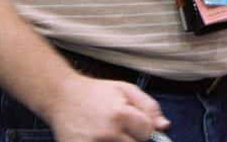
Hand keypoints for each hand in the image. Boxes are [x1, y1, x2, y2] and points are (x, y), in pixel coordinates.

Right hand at [42, 73, 169, 141]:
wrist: (62, 97)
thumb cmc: (96, 93)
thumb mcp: (126, 90)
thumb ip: (149, 107)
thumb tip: (164, 126)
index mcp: (120, 114)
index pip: (147, 133)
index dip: (144, 127)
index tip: (134, 122)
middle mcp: (107, 133)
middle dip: (133, 138)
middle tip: (120, 128)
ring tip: (108, 132)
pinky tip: (100, 137)